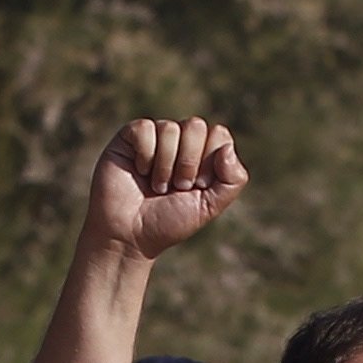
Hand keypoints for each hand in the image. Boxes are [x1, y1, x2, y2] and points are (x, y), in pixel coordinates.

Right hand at [82, 118, 245, 263]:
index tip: (199, 186)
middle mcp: (180, 141)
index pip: (219, 134)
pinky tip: (140, 171)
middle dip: (188, 163)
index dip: (211, 161)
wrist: (130, 236)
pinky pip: (145, 128)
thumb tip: (227, 148)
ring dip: (165, 166)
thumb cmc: (169, 222)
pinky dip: (145, 155)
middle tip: (177, 187)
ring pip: (171, 129)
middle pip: (196, 126)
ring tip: (156, 186)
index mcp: (202, 153)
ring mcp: (155, 136)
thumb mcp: (210, 206)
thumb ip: (233, 179)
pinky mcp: (129, 136)